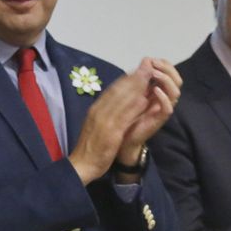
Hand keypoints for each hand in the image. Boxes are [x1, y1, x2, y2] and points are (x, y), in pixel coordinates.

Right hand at [69, 69, 150, 183]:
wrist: (81, 164)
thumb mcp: (95, 125)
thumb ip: (104, 113)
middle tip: (146, 65)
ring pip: (122, 100)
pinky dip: (134, 107)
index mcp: (95, 109)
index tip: (137, 69)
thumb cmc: (89, 147)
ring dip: (136, 87)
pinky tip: (144, 99)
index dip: (126, 78)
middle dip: (133, 77)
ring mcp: (104, 122)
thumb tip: (114, 101)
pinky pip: (124, 117)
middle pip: (117, 91)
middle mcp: (99, 111)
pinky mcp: (111, 133)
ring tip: (149, 76)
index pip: (111, 90)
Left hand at [116, 58, 182, 168]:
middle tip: (154, 65)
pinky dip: (163, 97)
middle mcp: (164, 98)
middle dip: (167, 69)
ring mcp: (163, 108)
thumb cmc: (127, 114)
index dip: (164, 64)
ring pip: (175, 92)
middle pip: (177, 80)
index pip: (170, 73)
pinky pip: (168, 107)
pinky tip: (155, 90)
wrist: (123, 137)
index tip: (152, 59)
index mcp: (159, 89)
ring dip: (165, 80)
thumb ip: (139, 78)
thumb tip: (146, 60)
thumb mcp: (130, 92)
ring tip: (153, 74)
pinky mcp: (160, 119)